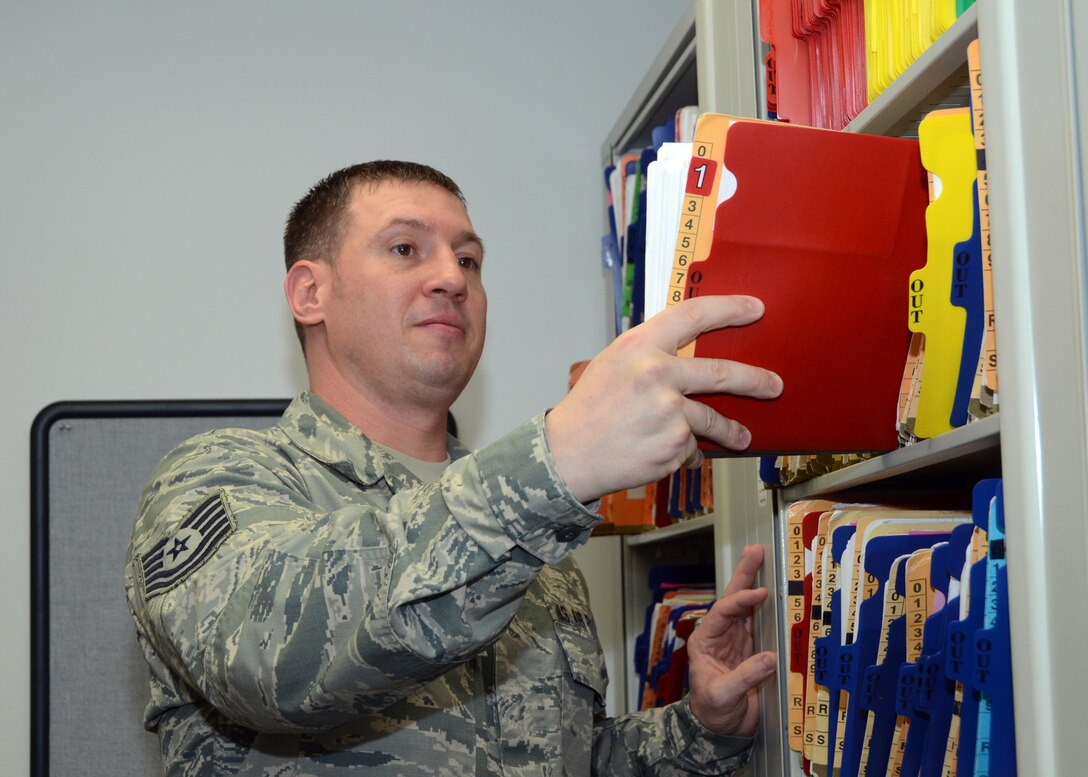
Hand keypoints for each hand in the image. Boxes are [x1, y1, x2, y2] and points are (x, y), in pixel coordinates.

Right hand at [545, 296, 782, 501]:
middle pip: (721, 372)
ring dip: (731, 431)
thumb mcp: (613, 366)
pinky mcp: (674, 445)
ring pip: (713, 419)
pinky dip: (684, 452)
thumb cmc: (587, 410)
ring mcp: (669, 412)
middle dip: (754, 380)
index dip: (729, 309)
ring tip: (740, 437)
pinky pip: (691, 448)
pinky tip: (662, 451)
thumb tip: (689, 359)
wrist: (566, 455)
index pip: (694, 315)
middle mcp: (658, 375)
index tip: (754, 308)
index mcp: (640, 347)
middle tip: (773, 385)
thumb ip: (650, 357)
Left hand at [686, 544, 775, 736]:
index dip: (740, 600)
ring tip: (765, 560)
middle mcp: (721, 635)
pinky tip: (779, 595)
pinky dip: (771, 610)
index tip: (760, 593)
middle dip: (744, 575)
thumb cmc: (711, 712)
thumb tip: (769, 657)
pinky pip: (762, 625)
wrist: (720, 730)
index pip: (723, 613)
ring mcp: (738, 641)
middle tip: (755, 551)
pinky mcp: (753, 651)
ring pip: (748, 608)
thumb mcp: (722, 696)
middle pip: (732, 599)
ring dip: (757, 585)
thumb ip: (744, 677)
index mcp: (705, 641)